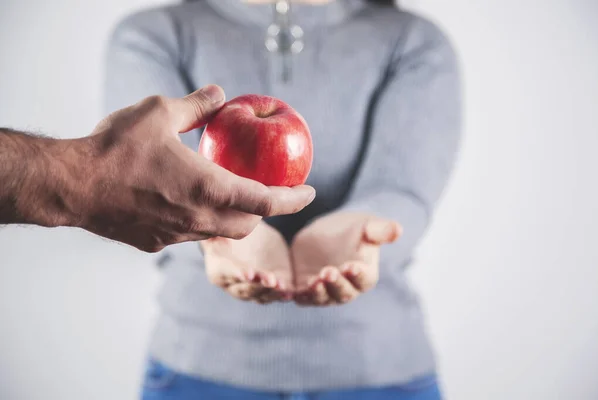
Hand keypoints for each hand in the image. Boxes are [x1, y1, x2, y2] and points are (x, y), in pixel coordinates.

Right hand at [67, 85, 313, 251]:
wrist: (71, 185)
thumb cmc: (115, 148)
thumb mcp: (159, 112)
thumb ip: (196, 105)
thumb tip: (220, 94)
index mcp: (209, 190)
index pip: (267, 202)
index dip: (294, 199)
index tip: (310, 191)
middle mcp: (199, 220)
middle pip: (248, 225)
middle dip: (265, 212)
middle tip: (268, 191)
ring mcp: (177, 236)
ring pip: (220, 234)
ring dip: (234, 218)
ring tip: (231, 197)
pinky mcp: (155, 243)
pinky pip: (190, 235)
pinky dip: (202, 221)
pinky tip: (186, 203)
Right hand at [201, 222, 292, 303]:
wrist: (248, 234)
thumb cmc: (232, 226)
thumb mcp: (225, 223)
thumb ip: (222, 225)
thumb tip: (216, 217)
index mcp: (218, 268)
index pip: (226, 272)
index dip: (236, 273)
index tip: (249, 273)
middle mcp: (233, 284)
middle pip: (245, 288)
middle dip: (258, 285)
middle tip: (271, 280)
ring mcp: (251, 289)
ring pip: (260, 295)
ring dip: (272, 292)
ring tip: (284, 288)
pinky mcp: (269, 289)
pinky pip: (275, 295)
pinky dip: (283, 295)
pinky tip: (292, 293)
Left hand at [290, 212, 400, 305]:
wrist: (330, 231)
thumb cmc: (355, 229)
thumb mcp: (367, 225)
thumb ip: (380, 230)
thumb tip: (398, 229)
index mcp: (364, 275)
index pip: (363, 279)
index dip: (357, 275)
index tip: (351, 266)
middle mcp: (345, 289)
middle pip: (341, 293)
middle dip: (335, 284)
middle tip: (327, 272)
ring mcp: (324, 291)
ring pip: (320, 297)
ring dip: (316, 292)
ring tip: (312, 281)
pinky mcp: (304, 288)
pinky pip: (298, 295)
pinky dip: (291, 294)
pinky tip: (284, 287)